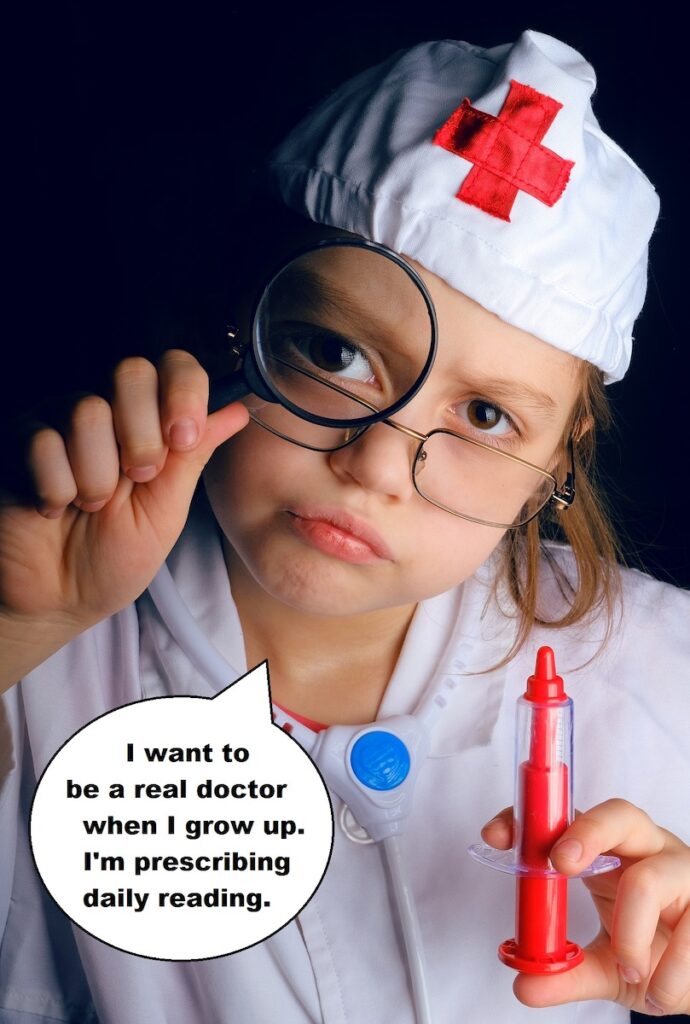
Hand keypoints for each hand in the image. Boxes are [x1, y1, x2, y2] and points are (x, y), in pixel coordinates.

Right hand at [0, 350, 247, 684]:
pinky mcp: (17, 439)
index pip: (174, 367)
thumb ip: (194, 457)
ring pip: (89, 410)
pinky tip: (54, 508)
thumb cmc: (114, 560)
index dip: (184, 392)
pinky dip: (56, 488)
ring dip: (98, 476)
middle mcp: (106, 412)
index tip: (184, 439)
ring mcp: (59, 420)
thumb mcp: (166, 511)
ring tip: (90, 506)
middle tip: (136, 481)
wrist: (60, 601)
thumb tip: (237, 411)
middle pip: (132, 371)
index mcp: (149, 424)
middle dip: (143, 436)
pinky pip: (44, 441)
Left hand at [482, 798, 689, 1015]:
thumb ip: (567, 973)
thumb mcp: (608, 967)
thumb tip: (523, 984)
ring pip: (648, 880)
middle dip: (585, 835)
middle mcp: (648, 850)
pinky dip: (670, 971)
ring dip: (630, 935)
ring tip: (631, 971)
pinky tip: (661, 990)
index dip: (532, 820)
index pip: (569, 818)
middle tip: (560, 865)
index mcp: (614, 853)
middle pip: (618, 815)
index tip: (496, 836)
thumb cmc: (657, 954)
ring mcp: (683, 872)